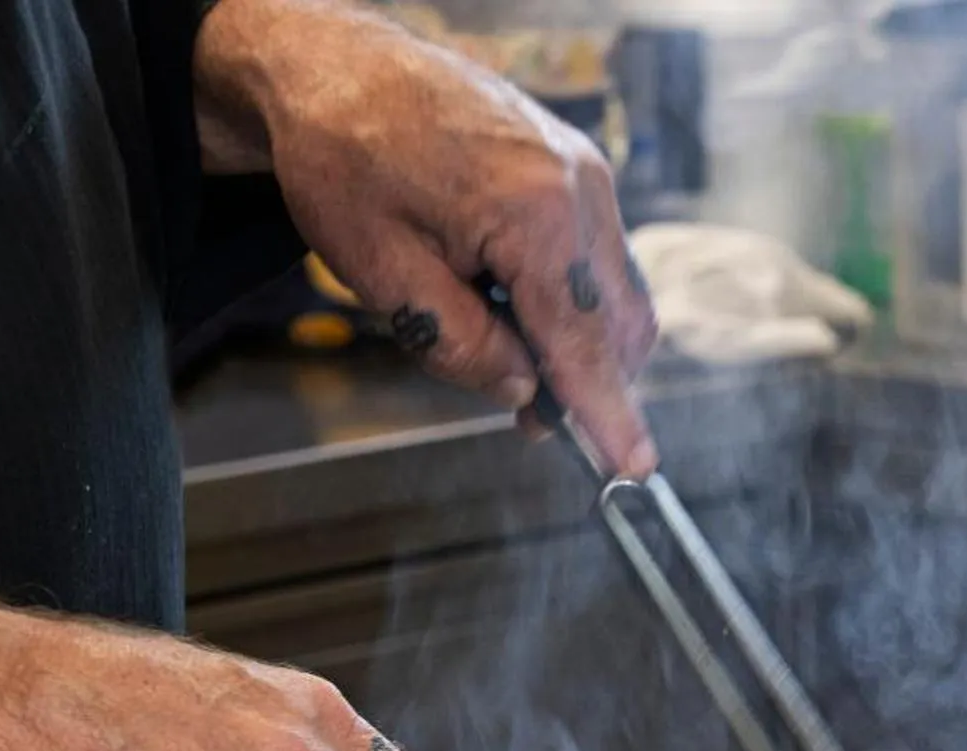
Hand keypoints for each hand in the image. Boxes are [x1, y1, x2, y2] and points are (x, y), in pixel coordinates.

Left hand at [194, 0, 658, 475]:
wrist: (332, 66)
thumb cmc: (345, 157)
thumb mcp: (385, 275)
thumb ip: (463, 345)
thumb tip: (521, 393)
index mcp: (535, 215)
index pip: (585, 343)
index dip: (607, 414)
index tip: (633, 467)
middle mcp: (578, 188)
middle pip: (619, 322)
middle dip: (590, 381)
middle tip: (531, 419)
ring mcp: (583, 170)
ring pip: (615, 290)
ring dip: (578, 339)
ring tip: (506, 352)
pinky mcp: (573, 165)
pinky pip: (596, 253)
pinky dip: (569, 296)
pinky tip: (511, 301)